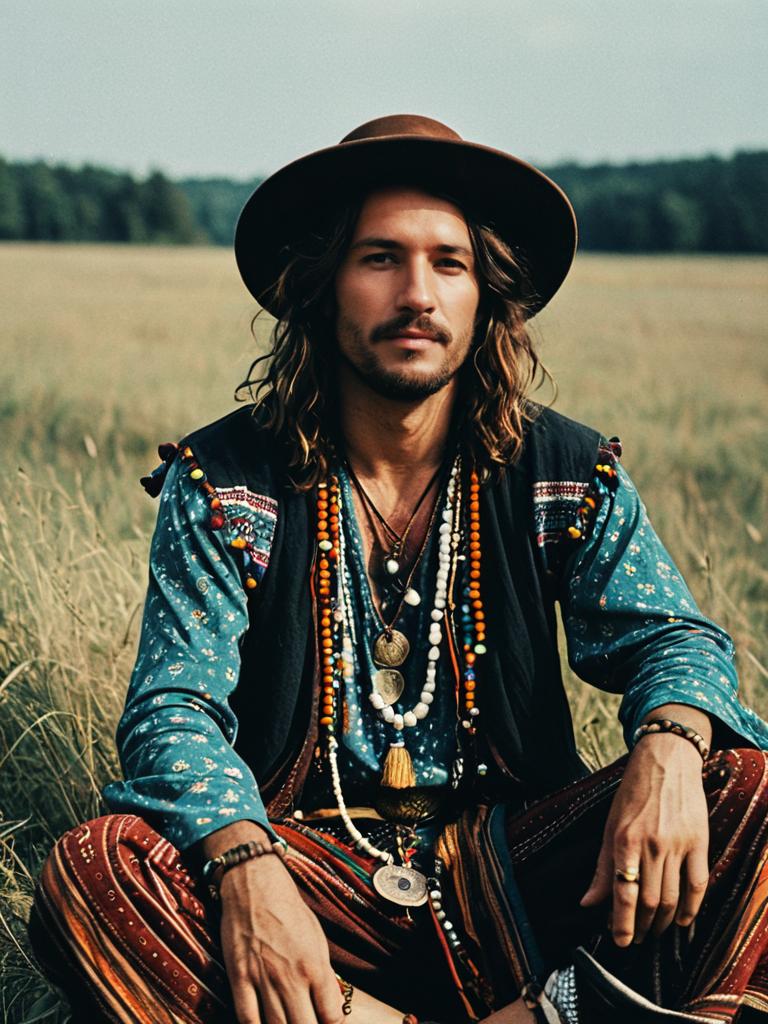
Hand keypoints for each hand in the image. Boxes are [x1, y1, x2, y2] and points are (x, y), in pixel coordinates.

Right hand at [218, 851, 343, 1023]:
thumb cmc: (289, 910)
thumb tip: (329, 1005)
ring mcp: (263, 980)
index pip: (331, 1016)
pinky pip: (247, 1019)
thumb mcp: (318, 939)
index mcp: (315, 966)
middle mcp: (291, 978)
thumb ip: (323, 975)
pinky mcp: (239, 978)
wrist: (256, 885)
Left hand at [580, 732, 709, 946]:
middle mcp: (652, 845)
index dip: (622, 922)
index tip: (620, 940)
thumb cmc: (633, 793)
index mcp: (625, 840)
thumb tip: (587, 902)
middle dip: (642, 926)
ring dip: (663, 922)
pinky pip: (698, 884)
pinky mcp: (699, 842)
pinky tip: (683, 920)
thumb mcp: (610, 825)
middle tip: (635, 938)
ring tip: (654, 931)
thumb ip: (601, 867)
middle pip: (650, 900)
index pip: (624, 892)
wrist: (666, 761)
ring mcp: (678, 845)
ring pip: (673, 897)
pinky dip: (692, 908)